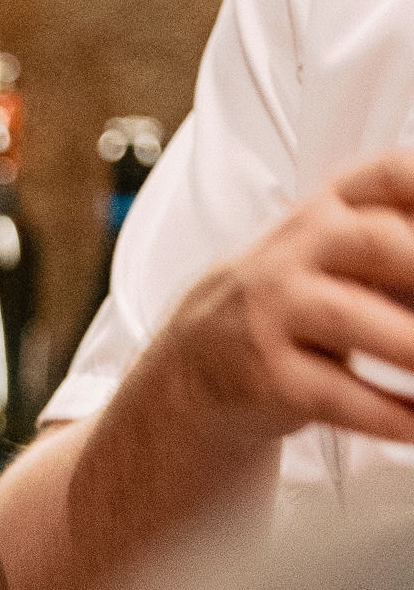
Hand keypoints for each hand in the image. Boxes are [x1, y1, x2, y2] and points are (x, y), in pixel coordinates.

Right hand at [148, 150, 413, 456]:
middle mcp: (296, 252)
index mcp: (327, 212)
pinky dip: (388, 413)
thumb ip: (399, 252)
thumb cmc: (288, 308)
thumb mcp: (335, 260)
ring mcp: (274, 311)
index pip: (389, 176)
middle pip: (377, 239)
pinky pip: (335, 394)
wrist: (196, 368)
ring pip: (351, 316)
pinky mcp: (265, 374)